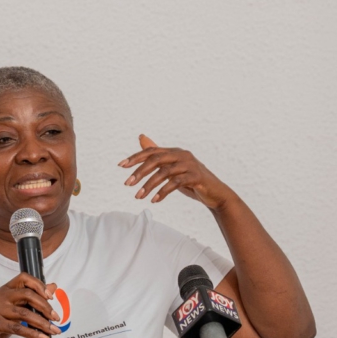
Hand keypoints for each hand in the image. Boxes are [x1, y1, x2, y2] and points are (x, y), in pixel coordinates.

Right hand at [0, 274, 60, 337]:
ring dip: (43, 323)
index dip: (39, 285)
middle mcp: (0, 296)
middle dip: (45, 307)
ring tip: (54, 331)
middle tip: (56, 318)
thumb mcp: (15, 309)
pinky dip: (33, 334)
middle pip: (27, 295)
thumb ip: (32, 299)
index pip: (24, 278)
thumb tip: (53, 286)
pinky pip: (18, 328)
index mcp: (5, 290)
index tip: (50, 296)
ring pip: (25, 314)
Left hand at [119, 134, 235, 210]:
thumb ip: (157, 155)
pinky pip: (176, 183)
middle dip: (139, 171)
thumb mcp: (172, 168)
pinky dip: (163, 192)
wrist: (215, 194)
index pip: (151, 151)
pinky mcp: (196, 177)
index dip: (135, 157)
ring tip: (138, 196)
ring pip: (164, 172)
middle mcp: (182, 155)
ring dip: (149, 185)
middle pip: (156, 159)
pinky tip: (154, 200)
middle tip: (127, 184)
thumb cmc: (191, 181)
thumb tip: (141, 137)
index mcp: (174, 152)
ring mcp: (190, 165)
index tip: (121, 166)